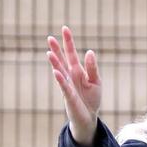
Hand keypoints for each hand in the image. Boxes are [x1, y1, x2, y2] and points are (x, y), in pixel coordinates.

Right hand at [46, 26, 101, 144]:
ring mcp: (68, 85)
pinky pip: (64, 86)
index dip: (68, 42)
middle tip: (49, 37)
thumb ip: (93, 68)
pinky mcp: (69, 97)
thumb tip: (90, 52)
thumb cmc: (91, 99)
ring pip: (60, 71)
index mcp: (77, 71)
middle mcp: (70, 76)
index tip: (64, 28)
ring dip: (55, 63)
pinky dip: (60, 79)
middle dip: (56, 49)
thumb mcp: (96, 81)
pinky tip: (56, 72)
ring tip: (49, 53)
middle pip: (62, 60)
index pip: (71, 53)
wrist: (88, 117)